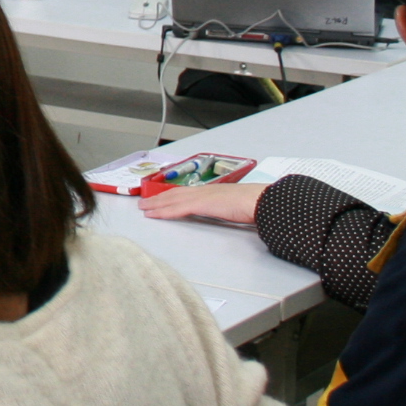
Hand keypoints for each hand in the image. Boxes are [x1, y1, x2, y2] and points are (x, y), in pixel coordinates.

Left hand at [139, 182, 265, 225]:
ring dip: (156, 204)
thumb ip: (229, 209)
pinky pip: (178, 208)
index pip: (187, 193)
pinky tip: (153, 214)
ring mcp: (202, 196)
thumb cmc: (255, 204)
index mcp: (213, 192)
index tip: (162, 198)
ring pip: (173, 200)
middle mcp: (204, 191)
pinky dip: (163, 211)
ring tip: (143, 208)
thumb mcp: (238, 207)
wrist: (261, 201)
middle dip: (159, 198)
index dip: (172, 195)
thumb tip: (230, 214)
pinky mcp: (201, 204)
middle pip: (176, 194)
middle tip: (144, 203)